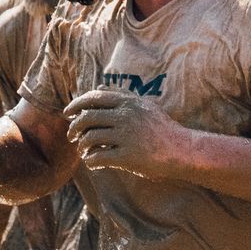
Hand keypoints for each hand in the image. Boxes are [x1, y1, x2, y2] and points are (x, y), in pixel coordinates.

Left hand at [64, 91, 189, 176]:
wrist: (183, 150)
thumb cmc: (163, 129)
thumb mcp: (144, 106)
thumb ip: (121, 96)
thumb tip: (97, 86)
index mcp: (129, 103)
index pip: (93, 98)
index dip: (76, 105)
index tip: (67, 114)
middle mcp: (126, 116)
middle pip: (87, 118)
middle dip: (74, 128)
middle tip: (72, 136)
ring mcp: (127, 136)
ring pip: (90, 138)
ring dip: (83, 146)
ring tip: (85, 151)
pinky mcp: (128, 157)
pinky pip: (99, 157)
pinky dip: (91, 161)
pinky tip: (93, 163)